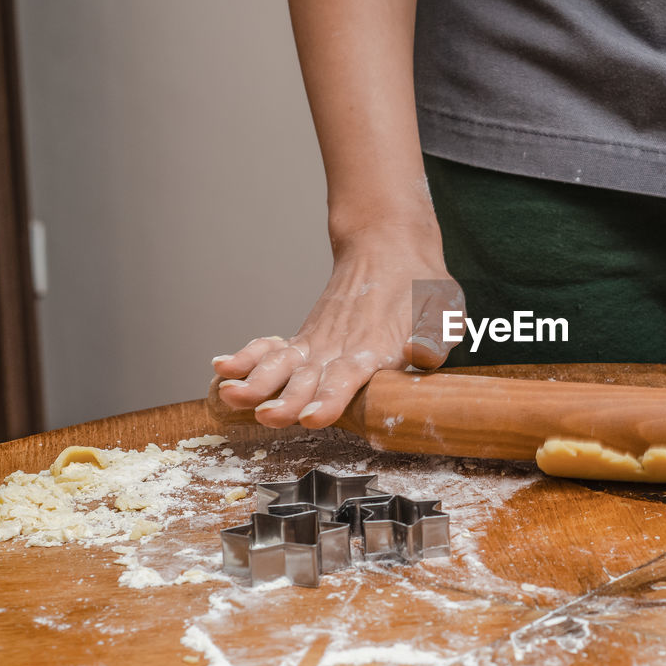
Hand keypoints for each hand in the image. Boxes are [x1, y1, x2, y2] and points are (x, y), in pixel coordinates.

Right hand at [211, 231, 462, 428]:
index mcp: (374, 346)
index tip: (314, 417)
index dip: (330, 399)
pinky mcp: (307, 339)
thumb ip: (435, 336)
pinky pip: (272, 348)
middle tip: (268, 417)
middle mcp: (339, 347)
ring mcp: (319, 343)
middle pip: (308, 378)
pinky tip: (221, 368)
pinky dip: (247, 357)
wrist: (391, 247)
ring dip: (257, 382)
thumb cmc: (423, 289)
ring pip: (282, 364)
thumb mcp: (444, 310)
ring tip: (230, 395)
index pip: (348, 377)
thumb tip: (422, 354)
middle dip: (288, 401)